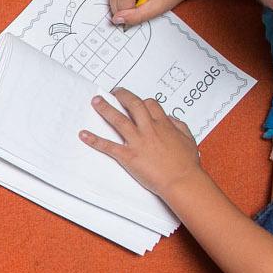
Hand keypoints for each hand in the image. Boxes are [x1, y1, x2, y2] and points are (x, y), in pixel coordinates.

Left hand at [80, 88, 207, 196]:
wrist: (182, 181)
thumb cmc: (186, 164)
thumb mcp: (188, 139)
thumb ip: (179, 126)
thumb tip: (171, 119)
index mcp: (164, 125)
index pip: (150, 105)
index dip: (142, 100)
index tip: (135, 99)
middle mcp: (149, 130)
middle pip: (133, 105)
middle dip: (122, 95)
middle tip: (114, 92)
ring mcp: (138, 142)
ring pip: (118, 120)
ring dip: (105, 109)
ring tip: (96, 101)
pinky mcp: (128, 156)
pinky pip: (108, 146)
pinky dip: (94, 140)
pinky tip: (84, 134)